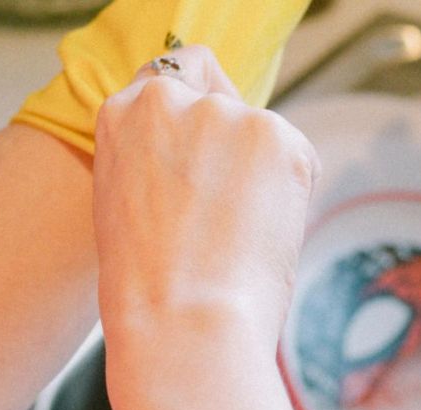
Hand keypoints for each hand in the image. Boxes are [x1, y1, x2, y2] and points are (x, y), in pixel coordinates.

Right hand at [93, 46, 317, 409]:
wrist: (181, 323)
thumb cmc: (151, 289)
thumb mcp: (126, 203)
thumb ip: (159, 158)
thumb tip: (209, 153)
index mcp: (123, 112)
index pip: (177, 76)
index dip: (199, 110)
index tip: (211, 147)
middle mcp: (172, 99)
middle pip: (226, 101)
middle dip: (235, 146)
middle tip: (226, 213)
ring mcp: (228, 114)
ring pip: (264, 133)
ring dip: (264, 174)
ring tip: (238, 235)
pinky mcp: (279, 137)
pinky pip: (297, 158)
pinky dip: (293, 192)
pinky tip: (263, 233)